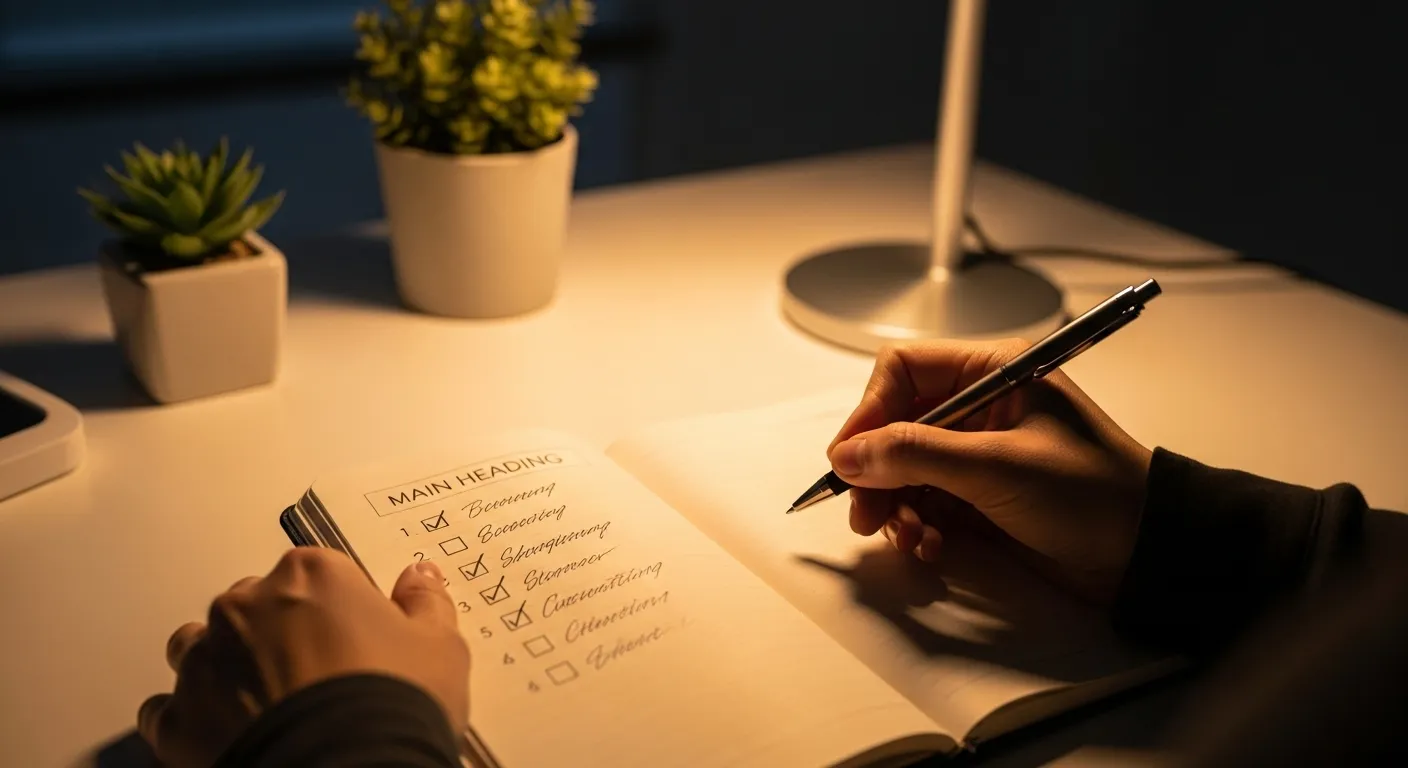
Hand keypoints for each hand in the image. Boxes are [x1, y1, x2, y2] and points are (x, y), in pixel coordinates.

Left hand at [137, 548, 469, 767]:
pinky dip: (189, 720)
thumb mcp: (438, 649)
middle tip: (313, 675)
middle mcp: (247, 606)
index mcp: (311, 576)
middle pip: (253, 604)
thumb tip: (420, 578)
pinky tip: (226, 736)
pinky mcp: (177, 719)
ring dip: (222, 666)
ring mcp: (205, 662)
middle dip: (275, 632)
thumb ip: (425, 605)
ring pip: (198, 648)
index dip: (337, 608)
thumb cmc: (392, 703)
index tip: (354, 638)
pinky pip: (165, 710)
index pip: (317, 573)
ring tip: (261, 704)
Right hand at [827, 339, 1153, 604]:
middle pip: (895, 425)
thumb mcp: (997, 466)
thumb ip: (916, 455)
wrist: (1147, 552)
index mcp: (992, 371)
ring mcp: (979, 453)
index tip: (849, 459)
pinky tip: (931, 546)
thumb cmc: (1091, 492)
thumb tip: (848, 454)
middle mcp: (981, 406)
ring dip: (896, 505)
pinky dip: (919, 525)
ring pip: (905, 470)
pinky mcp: (981, 496)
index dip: (869, 413)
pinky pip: (926, 503)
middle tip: (864, 514)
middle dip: (876, 471)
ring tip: (909, 536)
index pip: (903, 372)